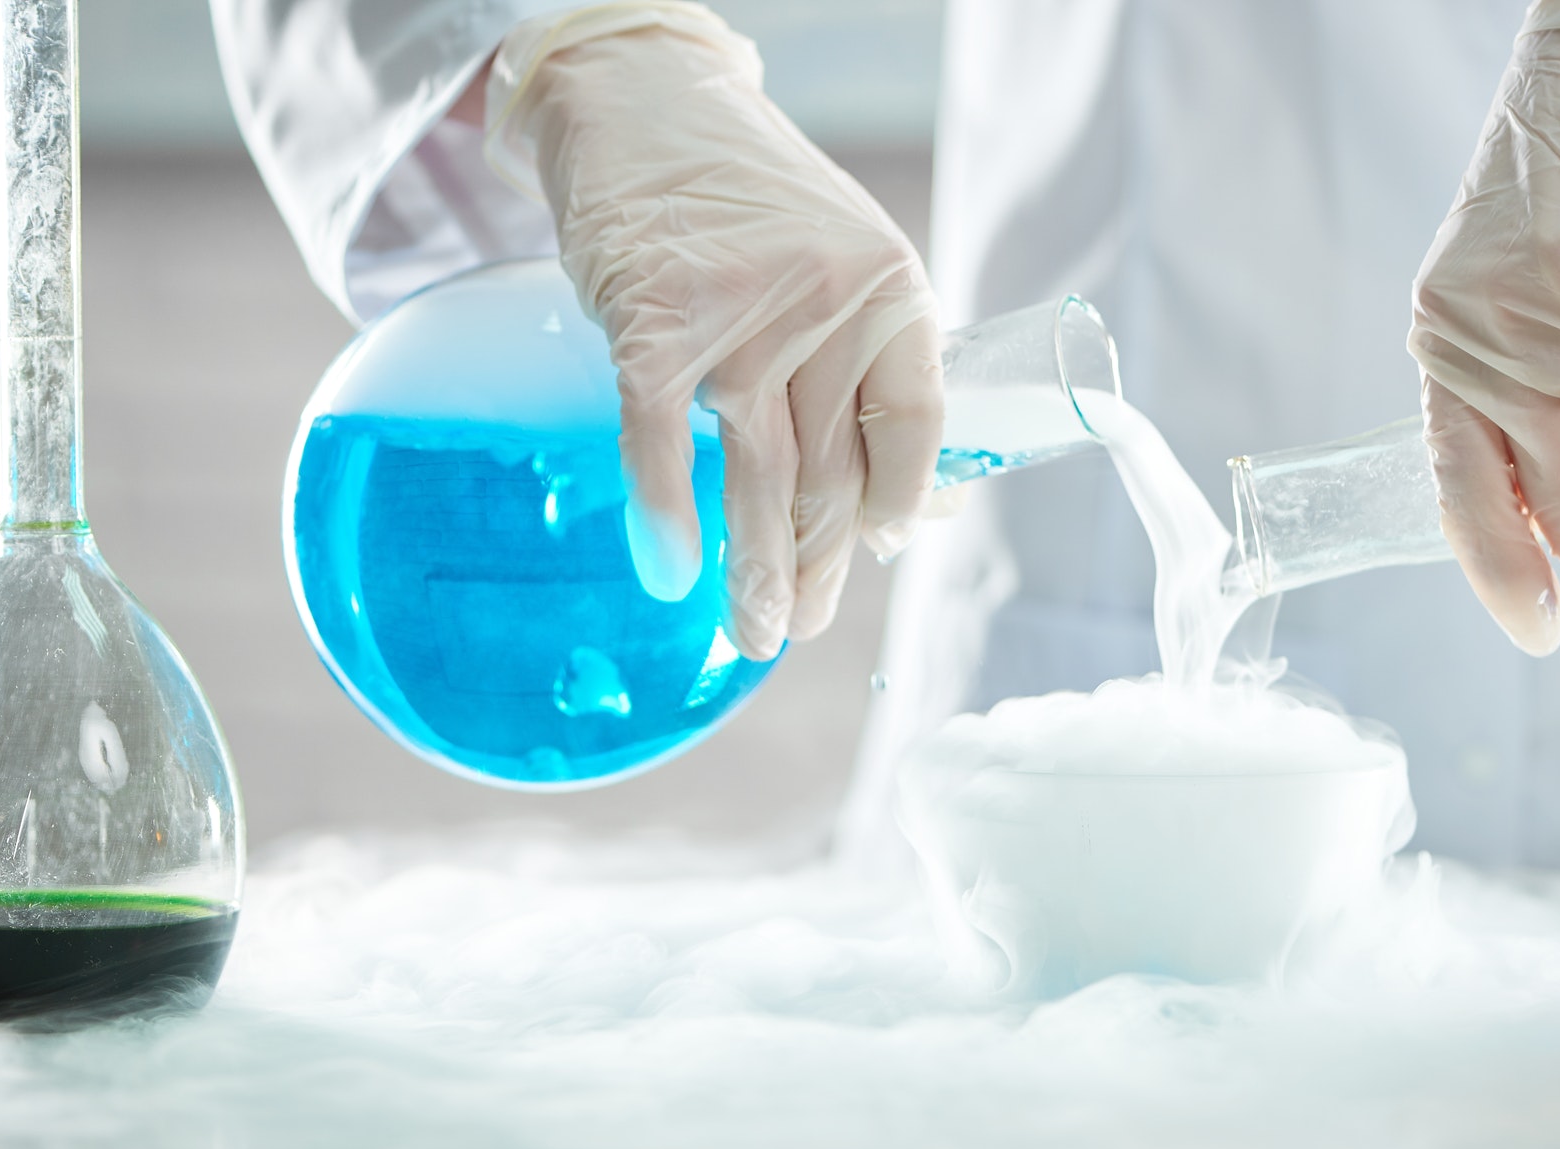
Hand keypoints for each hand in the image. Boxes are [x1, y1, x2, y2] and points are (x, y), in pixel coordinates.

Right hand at [487, 4, 941, 660]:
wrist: (643, 107)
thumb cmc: (749, 202)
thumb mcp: (846, 265)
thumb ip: (876, 373)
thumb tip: (914, 507)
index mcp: (891, 290)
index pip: (916, 427)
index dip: (900, 504)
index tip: (880, 551)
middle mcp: (825, 306)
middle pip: (833, 475)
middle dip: (820, 570)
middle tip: (800, 625)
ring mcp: (737, 319)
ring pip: (761, 481)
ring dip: (759, 573)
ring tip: (758, 631)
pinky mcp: (652, 328)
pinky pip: (661, 448)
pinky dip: (666, 519)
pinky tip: (672, 575)